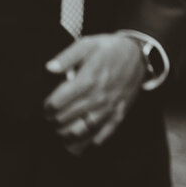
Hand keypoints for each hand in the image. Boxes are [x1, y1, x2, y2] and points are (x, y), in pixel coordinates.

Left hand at [45, 33, 146, 154]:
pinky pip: (102, 135)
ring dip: (66, 134)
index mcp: (87, 80)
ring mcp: (109, 108)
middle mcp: (97, 97)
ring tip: (61, 129)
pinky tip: (80, 141)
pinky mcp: (118, 114)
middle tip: (51, 117)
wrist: (139, 55)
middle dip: (54, 120)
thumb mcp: (87, 44)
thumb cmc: (110, 49)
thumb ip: (66, 57)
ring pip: (81, 131)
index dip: (47, 107)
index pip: (58, 102)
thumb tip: (49, 69)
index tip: (46, 106)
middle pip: (66, 118)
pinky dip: (88, 142)